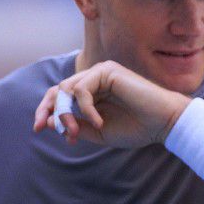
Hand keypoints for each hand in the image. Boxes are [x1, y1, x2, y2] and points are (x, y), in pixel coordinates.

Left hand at [32, 61, 189, 147]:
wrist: (164, 123)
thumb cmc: (137, 128)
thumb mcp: (98, 132)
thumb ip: (76, 126)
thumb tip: (50, 122)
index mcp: (92, 92)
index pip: (60, 96)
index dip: (46, 110)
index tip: (39, 129)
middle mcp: (94, 79)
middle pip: (58, 89)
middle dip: (48, 109)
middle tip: (44, 128)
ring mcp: (101, 72)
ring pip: (66, 89)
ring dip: (65, 113)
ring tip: (76, 132)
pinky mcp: (107, 70)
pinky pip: (82, 89)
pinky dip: (85, 108)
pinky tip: (99, 122)